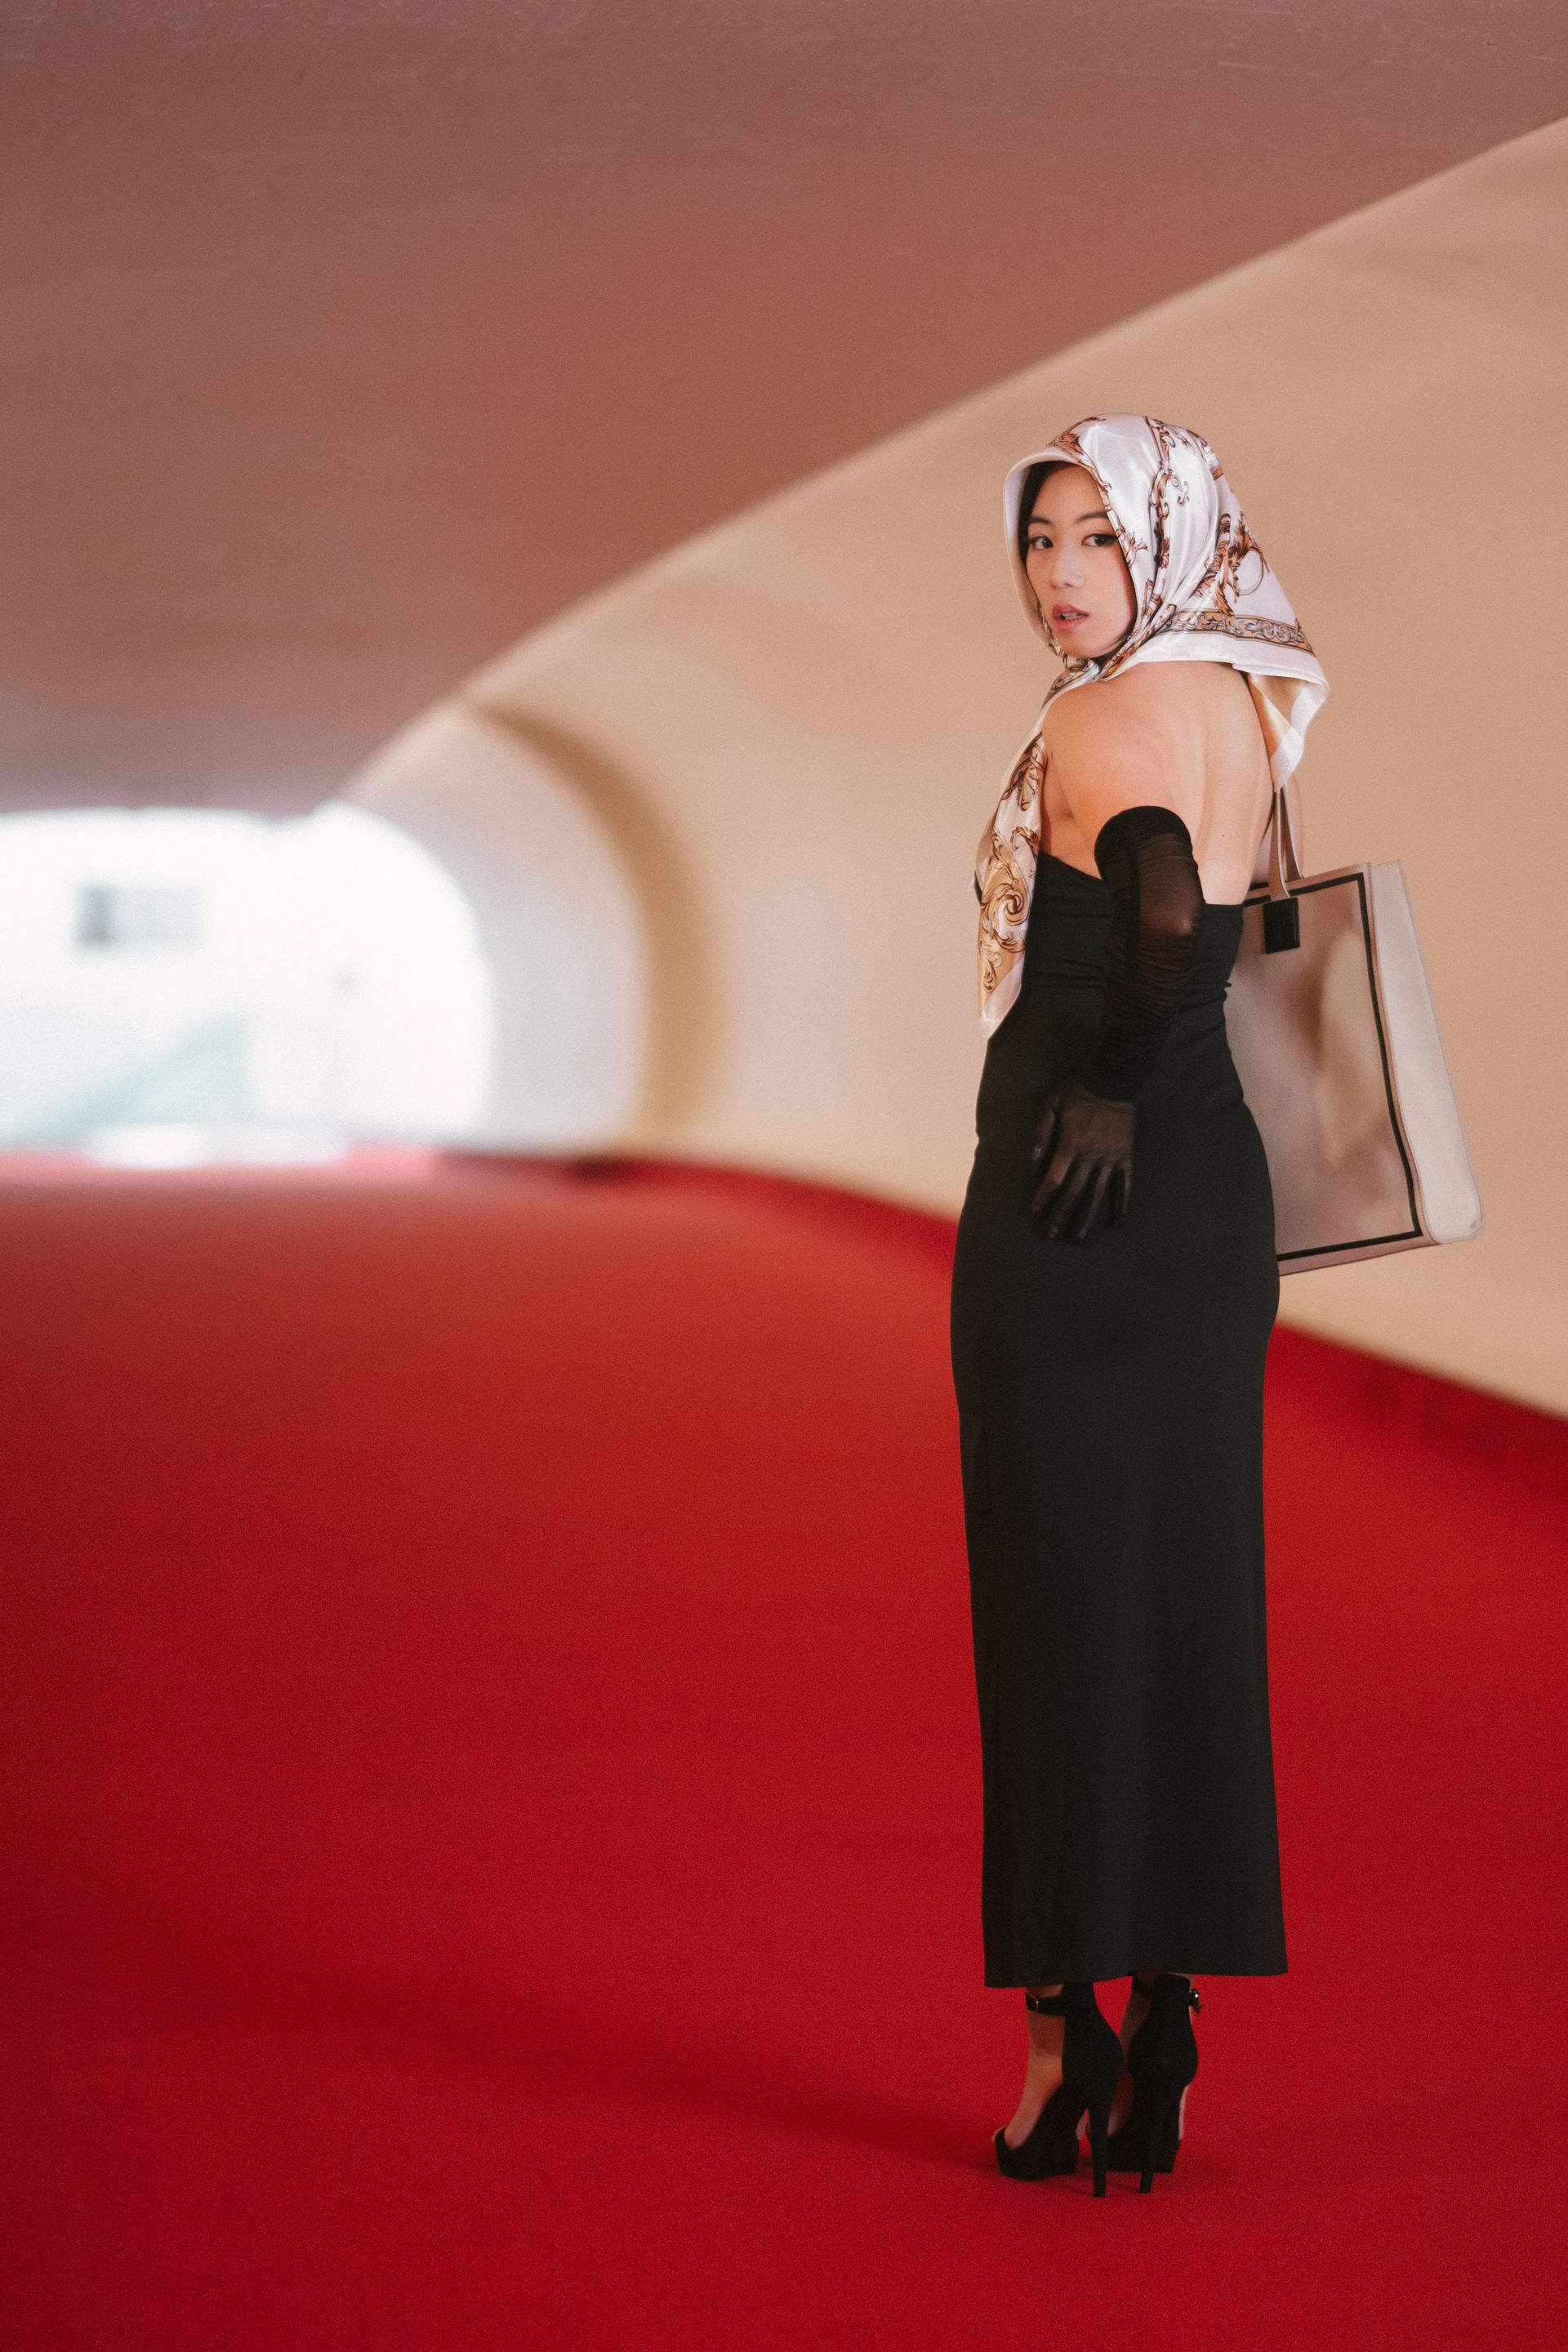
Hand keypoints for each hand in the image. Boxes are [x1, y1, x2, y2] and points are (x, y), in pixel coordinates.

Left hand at [1028, 1075, 1134, 1241]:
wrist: (1113, 1080)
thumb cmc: (1077, 1091)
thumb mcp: (1050, 1104)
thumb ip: (1040, 1132)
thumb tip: (1031, 1161)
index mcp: (1071, 1144)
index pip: (1055, 1178)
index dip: (1044, 1197)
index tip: (1036, 1212)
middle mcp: (1091, 1156)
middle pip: (1074, 1192)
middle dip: (1060, 1215)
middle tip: (1051, 1234)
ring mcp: (1111, 1159)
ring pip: (1097, 1193)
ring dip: (1087, 1216)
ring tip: (1079, 1237)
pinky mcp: (1127, 1157)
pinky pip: (1125, 1185)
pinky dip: (1122, 1205)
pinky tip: (1118, 1223)